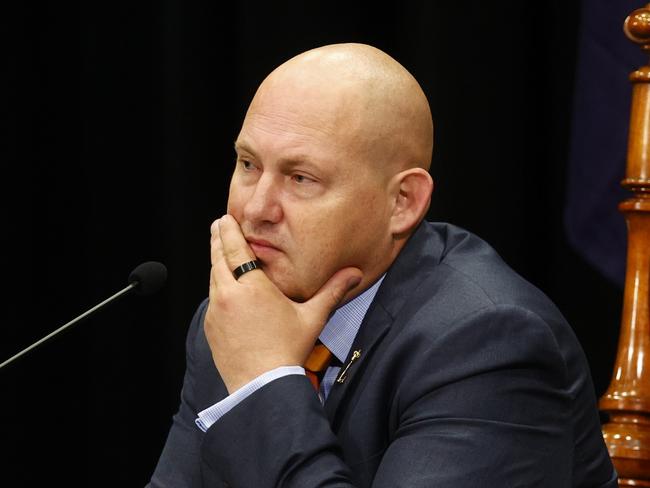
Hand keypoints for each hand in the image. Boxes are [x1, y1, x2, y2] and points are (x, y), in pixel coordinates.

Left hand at [205, 214, 362, 392]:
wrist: (262, 386)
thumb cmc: (288, 351)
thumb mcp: (312, 317)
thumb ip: (332, 291)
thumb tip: (354, 273)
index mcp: (252, 287)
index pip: (235, 249)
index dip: (229, 231)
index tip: (225, 218)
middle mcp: (229, 295)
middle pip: (218, 258)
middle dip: (218, 240)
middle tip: (218, 226)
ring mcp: (216, 312)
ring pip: (212, 278)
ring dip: (216, 262)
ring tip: (220, 252)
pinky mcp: (210, 327)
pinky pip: (212, 298)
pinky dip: (216, 286)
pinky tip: (224, 287)